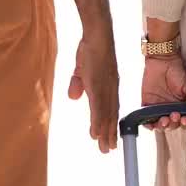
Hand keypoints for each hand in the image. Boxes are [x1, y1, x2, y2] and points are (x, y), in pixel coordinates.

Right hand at [67, 31, 119, 153]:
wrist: (97, 35)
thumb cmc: (90, 49)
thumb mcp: (82, 69)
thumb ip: (78, 83)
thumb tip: (74, 97)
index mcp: (108, 87)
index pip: (110, 110)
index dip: (110, 125)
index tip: (110, 139)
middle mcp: (110, 90)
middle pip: (111, 116)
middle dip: (110, 134)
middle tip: (109, 150)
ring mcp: (105, 89)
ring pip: (106, 115)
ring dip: (105, 132)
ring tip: (105, 148)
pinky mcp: (98, 85)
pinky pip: (98, 107)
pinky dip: (98, 121)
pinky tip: (97, 133)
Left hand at [141, 55, 185, 129]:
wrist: (161, 59)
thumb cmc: (176, 70)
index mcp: (182, 106)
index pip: (184, 120)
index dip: (185, 123)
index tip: (185, 119)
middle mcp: (171, 109)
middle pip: (173, 124)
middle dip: (174, 124)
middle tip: (175, 116)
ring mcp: (159, 108)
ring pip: (161, 124)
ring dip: (163, 126)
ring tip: (164, 119)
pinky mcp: (147, 104)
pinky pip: (147, 119)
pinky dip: (148, 125)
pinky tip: (151, 125)